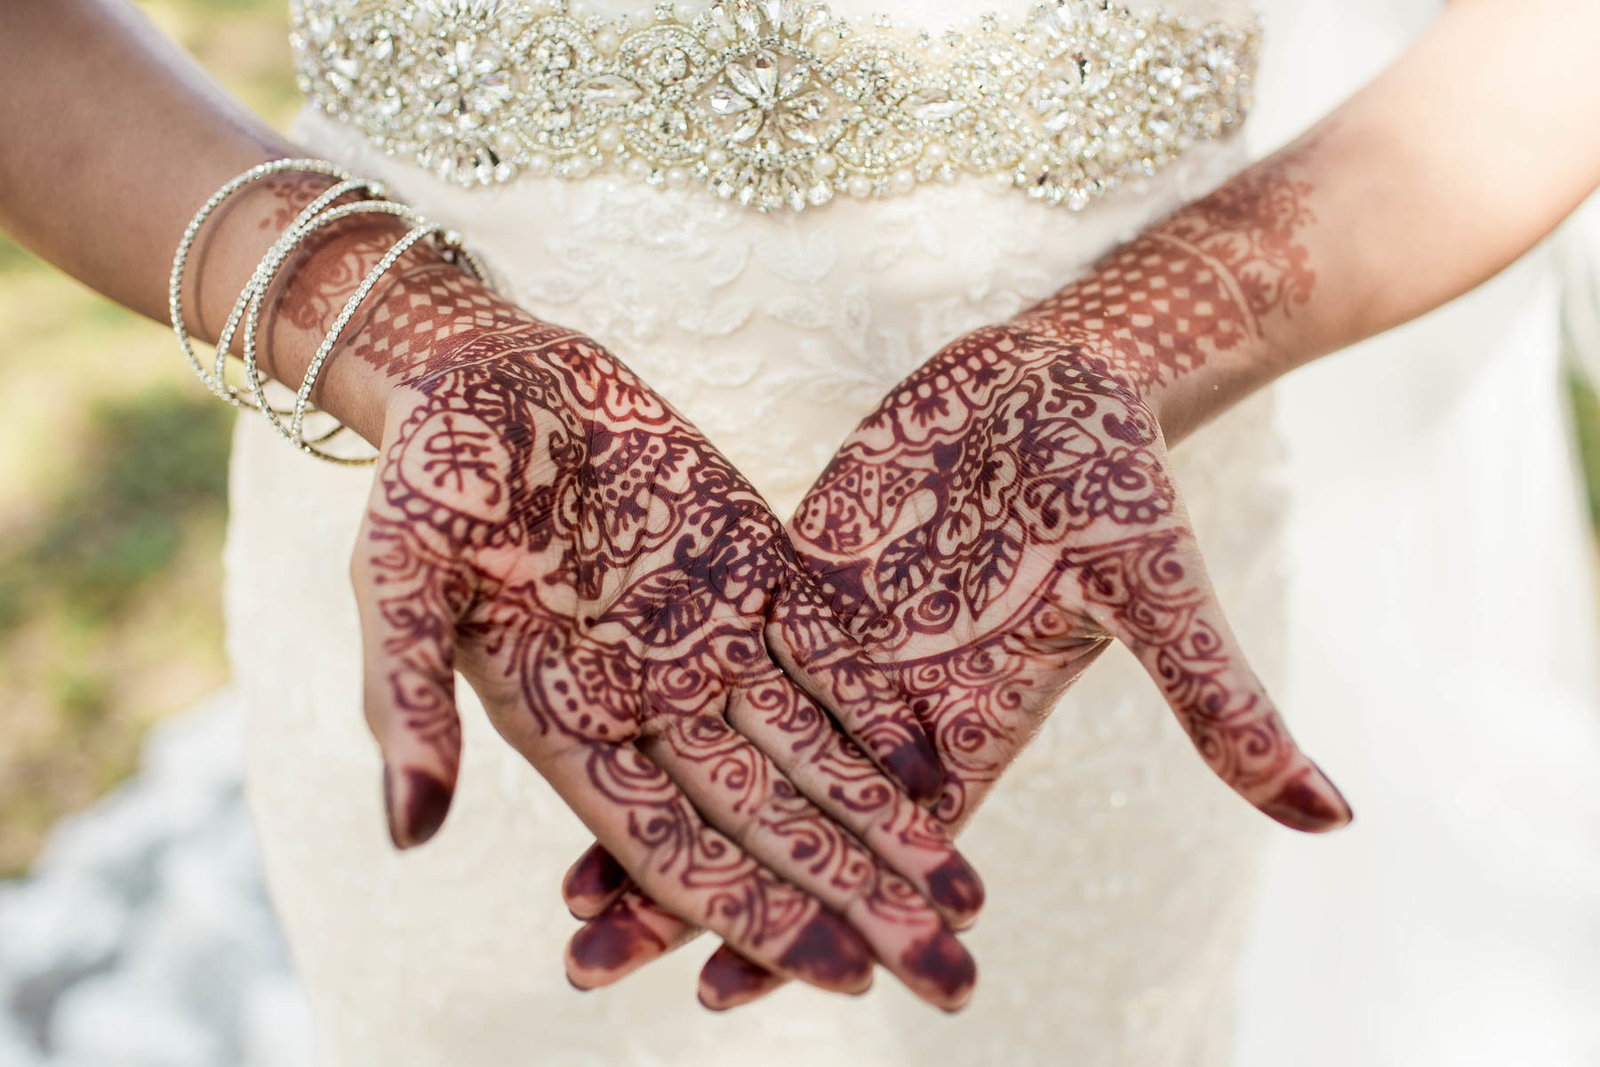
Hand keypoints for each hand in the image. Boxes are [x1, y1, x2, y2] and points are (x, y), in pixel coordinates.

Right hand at [347, 265, 983, 1008]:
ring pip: (814, 755)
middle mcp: (652, 705)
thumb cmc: (429, 470)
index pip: (677, 849)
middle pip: (769, 826)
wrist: (495, 372)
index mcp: (568, 726)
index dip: (759, 914)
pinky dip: (875, 712)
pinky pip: (825, 657)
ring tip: (968, 901)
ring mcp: (709, 643)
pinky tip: (933, 769)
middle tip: (952, 975)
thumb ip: (411, 697)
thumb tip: (411, 834)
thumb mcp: (399, 574)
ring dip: (888, 828)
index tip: (845, 975)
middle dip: (858, 901)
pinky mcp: (751, 574)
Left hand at [560, 317, 1350, 1006]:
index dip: (807, 925)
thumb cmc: (1113, 469)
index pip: (872, 857)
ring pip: (728, 747)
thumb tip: (1336, 819)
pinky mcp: (792, 577)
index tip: (728, 1001)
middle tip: (590, 971)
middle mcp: (886, 702)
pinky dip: (652, 693)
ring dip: (653, 809)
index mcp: (965, 721)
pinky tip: (578, 727)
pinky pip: (710, 648)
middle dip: (693, 899)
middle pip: (778, 821)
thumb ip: (1217, 700)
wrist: (1056, 374)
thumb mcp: (1158, 581)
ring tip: (568, 894)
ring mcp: (831, 643)